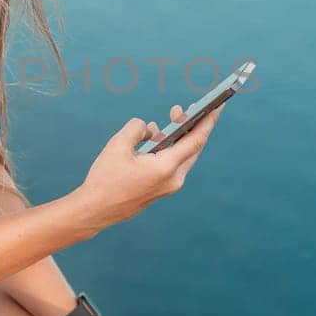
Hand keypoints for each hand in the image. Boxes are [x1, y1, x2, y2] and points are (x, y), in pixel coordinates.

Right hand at [74, 103, 224, 228]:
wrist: (95, 210)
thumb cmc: (105, 178)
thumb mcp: (118, 145)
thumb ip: (137, 128)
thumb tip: (150, 128)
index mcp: (166, 167)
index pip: (196, 139)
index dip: (209, 119)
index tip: (220, 104)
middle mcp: (174, 179)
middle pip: (193, 146)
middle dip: (191, 124)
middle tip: (181, 107)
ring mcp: (170, 186)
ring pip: (184, 154)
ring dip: (178, 135)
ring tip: (170, 117)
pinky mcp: (162, 189)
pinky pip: (173, 163)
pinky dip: (169, 147)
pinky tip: (156, 136)